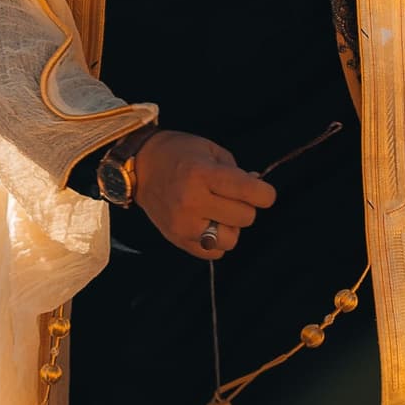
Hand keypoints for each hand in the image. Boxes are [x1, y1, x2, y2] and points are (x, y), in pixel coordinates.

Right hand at [128, 129, 275, 260]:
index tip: (263, 192)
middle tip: (232, 197)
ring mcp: (183, 224)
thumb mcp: (210, 151)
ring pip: (231, 239)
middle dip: (246, 206)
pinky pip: (213, 252)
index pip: (250, 192)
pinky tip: (208, 224)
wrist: (139, 166)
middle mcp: (192, 201)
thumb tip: (259, 193)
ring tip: (218, 212)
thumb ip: (237, 172)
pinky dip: (216, 241)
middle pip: (245, 217)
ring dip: (231, 227)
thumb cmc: (179, 154)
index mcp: (202, 174)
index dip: (265, 194)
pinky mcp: (177, 239)